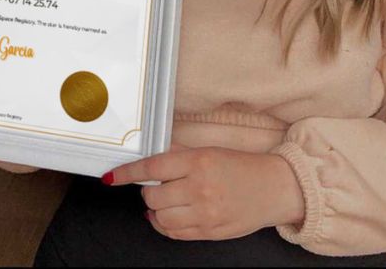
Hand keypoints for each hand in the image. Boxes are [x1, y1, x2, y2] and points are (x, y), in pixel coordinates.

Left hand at [105, 145, 304, 240]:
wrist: (274, 187)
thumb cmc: (241, 166)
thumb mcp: (209, 152)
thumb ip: (179, 157)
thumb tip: (149, 161)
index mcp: (198, 162)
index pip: (152, 168)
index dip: (127, 173)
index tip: (111, 177)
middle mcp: (199, 188)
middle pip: (152, 197)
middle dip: (149, 192)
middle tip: (160, 186)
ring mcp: (205, 213)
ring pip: (160, 217)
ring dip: (156, 210)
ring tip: (166, 201)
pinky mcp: (210, 232)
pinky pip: (174, 233)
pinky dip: (164, 225)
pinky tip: (169, 216)